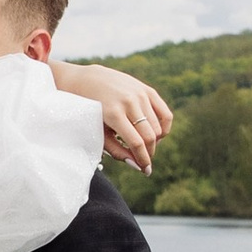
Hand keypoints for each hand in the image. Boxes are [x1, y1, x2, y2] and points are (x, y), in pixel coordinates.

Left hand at [53, 61, 172, 173]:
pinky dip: (163, 128)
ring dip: (155, 142)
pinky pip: (165, 114)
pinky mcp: (147, 90)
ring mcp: (140, 94)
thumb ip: (117, 150)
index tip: (145, 171)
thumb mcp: (98, 132)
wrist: (85, 80)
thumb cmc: (89, 112)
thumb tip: (137, 166)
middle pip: (150, 136)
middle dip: (149, 153)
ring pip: (158, 127)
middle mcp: (129, 102)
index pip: (136, 143)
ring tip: (144, 145)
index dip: (143, 160)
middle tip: (143, 159)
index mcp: (113, 113)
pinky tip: (155, 134)